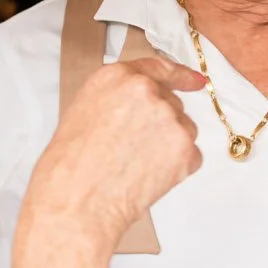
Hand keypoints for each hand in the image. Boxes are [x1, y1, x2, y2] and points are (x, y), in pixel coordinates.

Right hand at [28, 58, 206, 253]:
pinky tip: (148, 176)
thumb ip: (119, 97)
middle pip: (172, 103)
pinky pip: (191, 155)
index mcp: (119, 76)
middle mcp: (149, 91)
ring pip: (183, 129)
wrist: (78, 199)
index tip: (194, 81)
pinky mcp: (186, 148)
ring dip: (169, 145)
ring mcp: (170, 118)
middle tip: (132, 149)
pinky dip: (177, 168)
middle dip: (160, 125)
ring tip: (135, 163)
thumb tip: (143, 103)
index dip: (180, 76)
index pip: (159, 68)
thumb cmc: (73, 164)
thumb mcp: (86, 110)